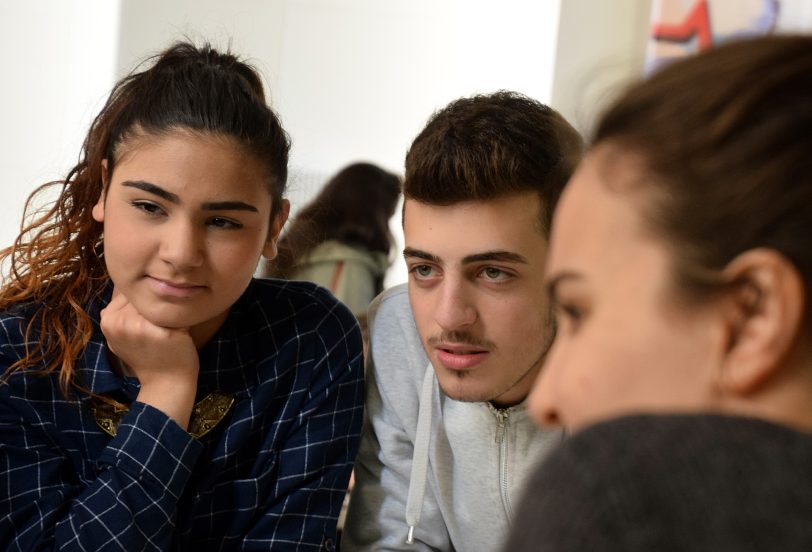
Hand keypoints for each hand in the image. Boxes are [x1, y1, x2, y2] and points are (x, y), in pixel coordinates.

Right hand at [100, 290, 199, 429]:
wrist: (166, 383)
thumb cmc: (148, 356)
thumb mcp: (122, 336)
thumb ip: (120, 314)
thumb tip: (124, 285)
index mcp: (107, 320)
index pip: (128, 290)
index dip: (144, 299)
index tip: (151, 315)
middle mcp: (119, 321)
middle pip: (144, 294)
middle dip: (157, 302)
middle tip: (163, 322)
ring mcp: (138, 326)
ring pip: (159, 300)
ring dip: (170, 309)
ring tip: (171, 326)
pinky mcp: (160, 331)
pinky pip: (176, 311)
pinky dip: (184, 317)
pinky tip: (181, 331)